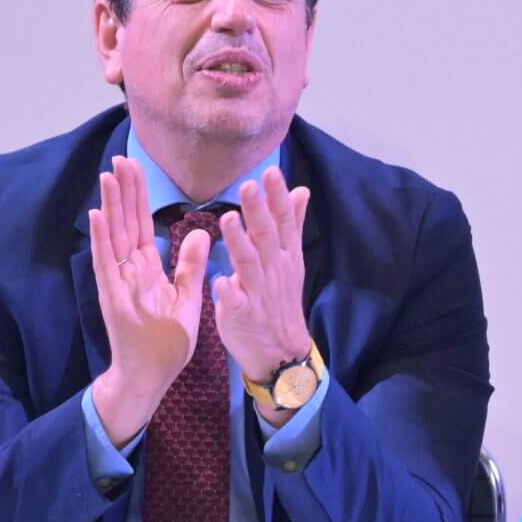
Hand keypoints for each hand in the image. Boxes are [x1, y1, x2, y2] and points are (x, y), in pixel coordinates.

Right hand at [89, 158, 211, 444]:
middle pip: (126, 224)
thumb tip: (203, 232)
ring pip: (113, 237)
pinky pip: (105, 264)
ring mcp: (117, 283)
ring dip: (110, 206)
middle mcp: (129, 271)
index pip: (143, 225)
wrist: (150, 376)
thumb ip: (191, 266)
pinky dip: (101, 239)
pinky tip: (97, 215)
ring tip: (108, 175)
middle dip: (124, 192)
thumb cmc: (167, 342)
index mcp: (148, 269)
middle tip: (120, 159)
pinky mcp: (110, 297)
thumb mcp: (188, 298)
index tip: (137, 167)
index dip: (140, 197)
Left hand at [213, 167, 314, 414]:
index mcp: (285, 257)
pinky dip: (228, 292)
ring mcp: (259, 293)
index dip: (278, 198)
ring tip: (228, 218)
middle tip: (249, 185)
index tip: (271, 172)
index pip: (284, 222)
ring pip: (248, 264)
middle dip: (259, 211)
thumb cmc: (279, 299)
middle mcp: (274, 271)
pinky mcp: (242, 315)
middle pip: (267, 237)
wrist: (280, 350)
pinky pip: (235, 302)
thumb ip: (292, 224)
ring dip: (240, 242)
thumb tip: (301, 190)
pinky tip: (220, 280)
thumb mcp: (291, 260)